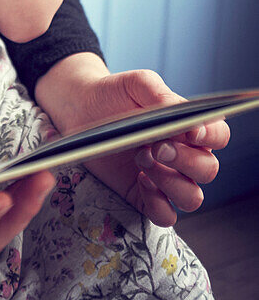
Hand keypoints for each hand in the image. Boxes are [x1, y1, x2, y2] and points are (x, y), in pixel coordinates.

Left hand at [37, 56, 228, 226]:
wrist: (80, 107)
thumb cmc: (114, 94)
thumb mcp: (138, 83)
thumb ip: (162, 95)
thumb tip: (183, 115)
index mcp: (188, 127)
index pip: (218, 136)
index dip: (212, 136)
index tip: (191, 131)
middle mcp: (183, 156)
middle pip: (208, 170)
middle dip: (186, 160)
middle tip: (156, 147)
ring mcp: (165, 178)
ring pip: (192, 197)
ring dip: (172, 183)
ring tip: (142, 160)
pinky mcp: (144, 196)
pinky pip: (166, 215)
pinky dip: (158, 204)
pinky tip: (140, 181)